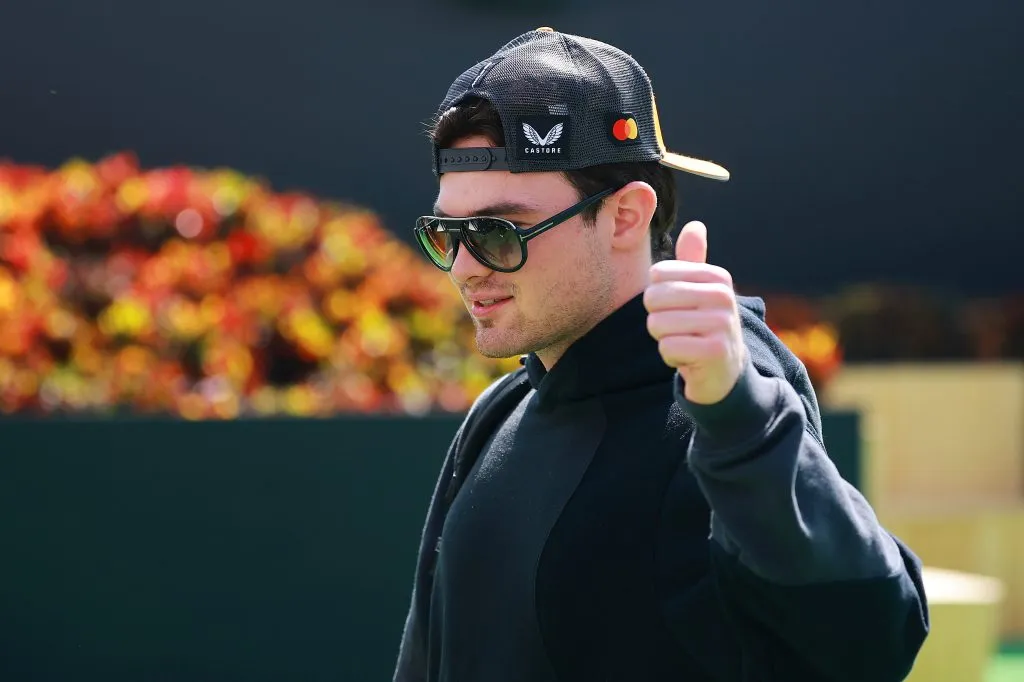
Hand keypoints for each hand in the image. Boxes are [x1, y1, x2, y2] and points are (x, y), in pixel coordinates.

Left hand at [644, 221, 746, 404]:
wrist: (723, 372)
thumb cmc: (703, 326)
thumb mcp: (699, 291)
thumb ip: (693, 260)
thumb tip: (695, 226)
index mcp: (717, 276)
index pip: (656, 275)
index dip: (658, 298)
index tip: (680, 310)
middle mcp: (723, 296)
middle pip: (653, 299)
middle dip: (658, 320)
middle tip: (681, 330)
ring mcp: (722, 323)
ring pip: (657, 325)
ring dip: (665, 340)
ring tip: (686, 343)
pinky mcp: (714, 351)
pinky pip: (667, 348)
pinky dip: (671, 358)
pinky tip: (689, 359)